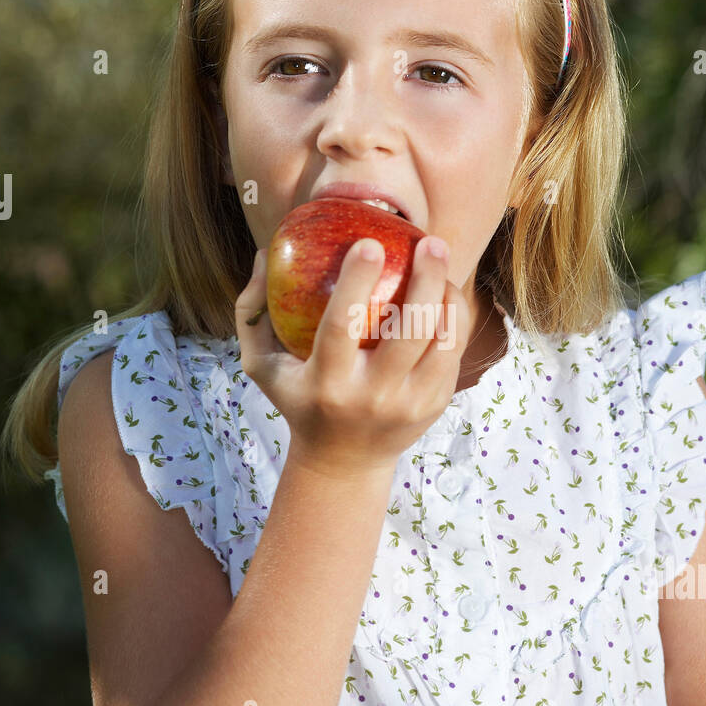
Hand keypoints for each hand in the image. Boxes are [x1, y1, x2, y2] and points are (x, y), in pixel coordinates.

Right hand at [234, 235, 471, 478]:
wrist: (343, 463)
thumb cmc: (299, 399)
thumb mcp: (262, 366)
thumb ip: (252, 313)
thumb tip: (265, 255)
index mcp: (327, 384)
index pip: (342, 327)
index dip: (356, 282)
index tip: (369, 243)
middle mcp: (371, 397)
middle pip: (408, 332)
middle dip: (425, 280)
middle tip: (430, 242)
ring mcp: (409, 404)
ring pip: (441, 342)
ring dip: (447, 295)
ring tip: (440, 256)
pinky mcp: (435, 405)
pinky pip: (453, 353)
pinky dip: (454, 317)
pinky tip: (447, 288)